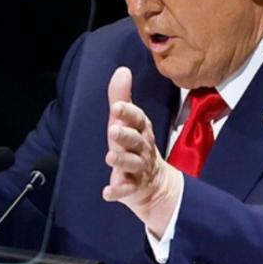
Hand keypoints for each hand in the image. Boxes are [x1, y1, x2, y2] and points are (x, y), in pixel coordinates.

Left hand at [102, 67, 183, 237]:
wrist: (156, 185)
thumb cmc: (135, 146)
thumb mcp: (127, 122)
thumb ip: (122, 97)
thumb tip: (122, 70)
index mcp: (141, 131)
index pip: (138, 119)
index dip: (128, 113)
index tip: (117, 106)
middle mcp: (142, 149)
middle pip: (136, 141)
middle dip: (126, 135)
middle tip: (112, 130)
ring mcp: (139, 169)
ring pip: (132, 164)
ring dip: (121, 160)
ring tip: (109, 157)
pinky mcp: (133, 187)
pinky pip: (127, 190)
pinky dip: (117, 191)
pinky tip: (106, 193)